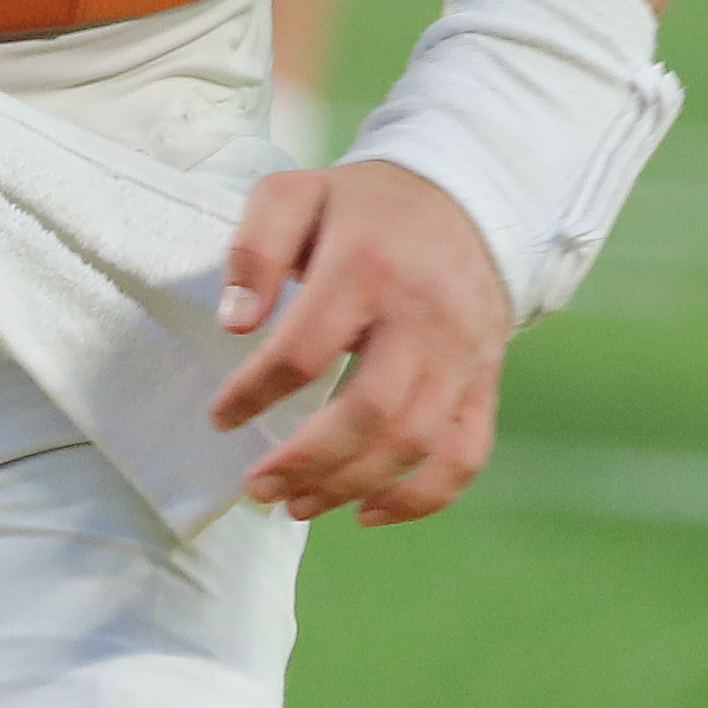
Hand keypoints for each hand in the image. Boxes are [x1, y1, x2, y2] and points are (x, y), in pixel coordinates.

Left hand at [209, 157, 512, 522]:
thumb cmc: (362, 206)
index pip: (305, 350)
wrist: (465, 198)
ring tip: (296, 506)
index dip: (255, 393)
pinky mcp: (486, 380)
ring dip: (351, 486)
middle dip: (307, 462)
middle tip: (256, 488)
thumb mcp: (295, 195)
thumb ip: (255, 249)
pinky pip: (466, 453)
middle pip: (369, 411)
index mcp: (367, 266)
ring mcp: (463, 354)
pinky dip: (421, 497)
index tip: (220, 418)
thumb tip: (234, 323)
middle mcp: (424, 316)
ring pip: (414, 442)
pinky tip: (369, 513)